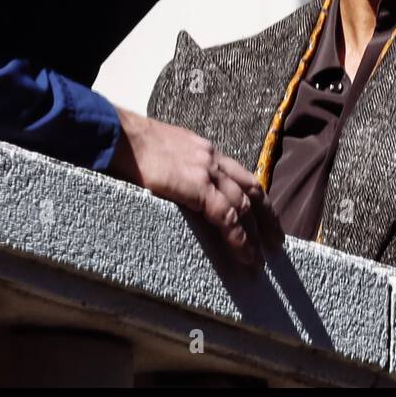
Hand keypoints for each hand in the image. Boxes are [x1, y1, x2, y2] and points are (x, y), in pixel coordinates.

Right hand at [110, 109, 284, 266]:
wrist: (119, 135)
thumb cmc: (129, 145)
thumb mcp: (163, 152)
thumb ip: (177, 167)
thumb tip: (175, 185)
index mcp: (205, 150)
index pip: (241, 175)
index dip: (256, 198)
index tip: (265, 217)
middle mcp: (213, 159)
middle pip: (252, 189)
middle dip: (266, 218)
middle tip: (276, 243)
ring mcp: (207, 172)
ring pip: (243, 206)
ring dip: (255, 235)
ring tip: (260, 261)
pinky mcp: (198, 187)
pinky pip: (226, 217)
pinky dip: (239, 239)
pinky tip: (245, 255)